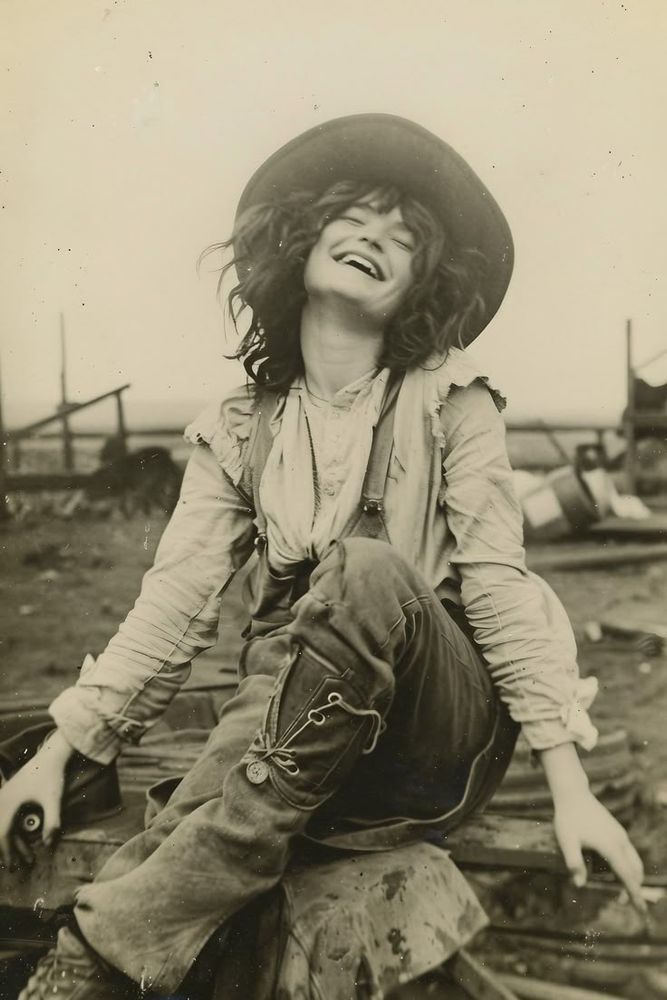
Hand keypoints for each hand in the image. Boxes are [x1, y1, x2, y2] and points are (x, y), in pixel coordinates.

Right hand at [0, 729, 72, 868]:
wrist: (52, 754)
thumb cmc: (52, 776)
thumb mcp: (54, 799)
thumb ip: (52, 822)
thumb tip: (48, 844)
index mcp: (9, 803)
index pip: (3, 834)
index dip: (7, 852)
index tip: (13, 866)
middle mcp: (2, 800)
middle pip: (0, 831)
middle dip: (8, 850)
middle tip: (16, 867)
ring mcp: (3, 797)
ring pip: (2, 825)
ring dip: (11, 841)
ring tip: (24, 856)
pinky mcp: (8, 795)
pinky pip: (5, 817)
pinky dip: (11, 830)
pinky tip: (21, 838)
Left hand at [553, 788, 645, 914]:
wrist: (573, 794)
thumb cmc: (568, 818)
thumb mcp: (566, 841)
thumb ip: (573, 863)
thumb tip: (579, 885)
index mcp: (611, 846)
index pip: (627, 876)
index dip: (634, 894)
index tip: (641, 910)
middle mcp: (620, 841)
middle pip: (635, 871)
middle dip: (633, 888)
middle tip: (619, 901)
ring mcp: (621, 835)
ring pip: (635, 862)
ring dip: (631, 877)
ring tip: (616, 887)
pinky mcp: (618, 831)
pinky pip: (629, 853)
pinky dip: (627, 866)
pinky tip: (613, 869)